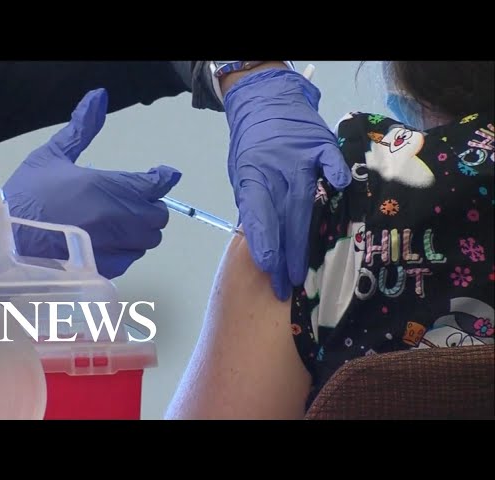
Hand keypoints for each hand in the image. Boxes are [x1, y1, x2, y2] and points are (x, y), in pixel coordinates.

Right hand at [3, 88, 181, 278]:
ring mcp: (115, 245)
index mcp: (109, 186)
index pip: (156, 184)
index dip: (162, 178)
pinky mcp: (107, 268)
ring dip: (139, 230)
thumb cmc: (28, 196)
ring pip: (148, 239)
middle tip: (129, 201)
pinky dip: (125, 250)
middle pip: (158, 215)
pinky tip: (105, 242)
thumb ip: (82, 128)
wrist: (7, 240)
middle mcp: (119, 217)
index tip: (160, 175)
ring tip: (116, 222)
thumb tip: (99, 97)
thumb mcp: (52, 155)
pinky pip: (131, 258)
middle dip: (149, 207)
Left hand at [223, 69, 351, 299]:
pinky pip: (330, 160)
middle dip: (283, 256)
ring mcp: (299, 157)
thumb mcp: (242, 174)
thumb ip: (253, 202)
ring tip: (302, 271)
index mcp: (252, 176)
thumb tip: (260, 238)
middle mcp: (275, 170)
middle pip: (281, 218)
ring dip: (303, 239)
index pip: (256, 212)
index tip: (267, 265)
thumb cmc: (252, 145)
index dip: (262, 239)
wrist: (264, 103)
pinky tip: (341, 189)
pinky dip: (335, 173)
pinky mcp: (319, 145)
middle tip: (286, 286)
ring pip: (303, 202)